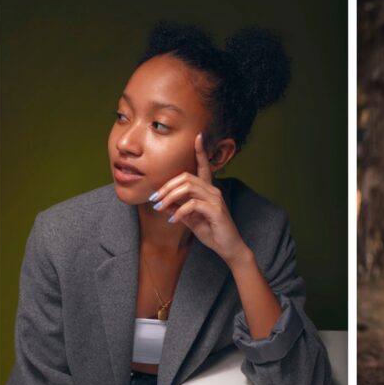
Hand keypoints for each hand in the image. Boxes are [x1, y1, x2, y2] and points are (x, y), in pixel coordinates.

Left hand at [150, 134, 248, 263]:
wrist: (229, 247)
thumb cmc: (212, 232)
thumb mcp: (190, 219)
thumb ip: (178, 208)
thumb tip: (161, 202)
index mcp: (209, 190)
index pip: (204, 167)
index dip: (200, 151)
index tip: (198, 136)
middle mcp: (214, 191)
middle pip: (186, 177)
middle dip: (166, 186)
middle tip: (154, 199)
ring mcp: (216, 199)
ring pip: (188, 187)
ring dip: (169, 197)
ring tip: (160, 208)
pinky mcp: (216, 210)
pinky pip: (192, 204)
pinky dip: (178, 211)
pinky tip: (173, 220)